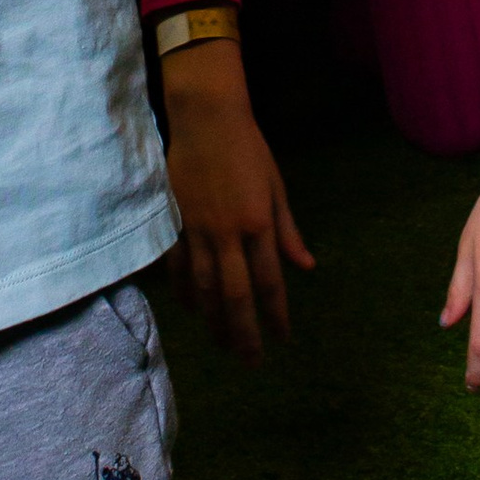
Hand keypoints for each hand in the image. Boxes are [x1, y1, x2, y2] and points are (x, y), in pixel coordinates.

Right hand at [162, 39, 315, 359]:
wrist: (205, 118)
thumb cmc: (248, 148)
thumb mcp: (276, 187)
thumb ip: (287, 231)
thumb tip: (305, 266)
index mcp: (258, 225)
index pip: (270, 282)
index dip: (276, 315)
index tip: (282, 339)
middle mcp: (227, 235)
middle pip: (235, 296)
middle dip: (244, 332)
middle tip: (250, 361)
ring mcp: (196, 231)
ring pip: (204, 289)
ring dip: (214, 321)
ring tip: (223, 344)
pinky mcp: (174, 224)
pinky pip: (178, 268)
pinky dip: (184, 292)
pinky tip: (190, 309)